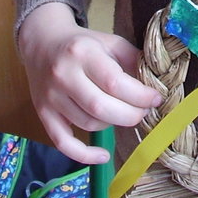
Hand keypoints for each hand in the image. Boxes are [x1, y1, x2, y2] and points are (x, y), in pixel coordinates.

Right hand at [17, 2, 161, 164]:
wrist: (42, 42)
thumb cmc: (83, 44)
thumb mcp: (110, 42)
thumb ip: (133, 60)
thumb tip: (155, 84)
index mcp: (83, 53)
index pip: (115, 83)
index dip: (140, 96)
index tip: (155, 98)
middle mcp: (63, 75)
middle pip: (101, 108)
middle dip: (131, 115)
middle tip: (143, 111)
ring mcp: (50, 97)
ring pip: (88, 124)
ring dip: (112, 124)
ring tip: (121, 113)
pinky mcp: (42, 113)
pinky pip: (63, 142)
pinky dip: (84, 155)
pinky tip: (103, 155)